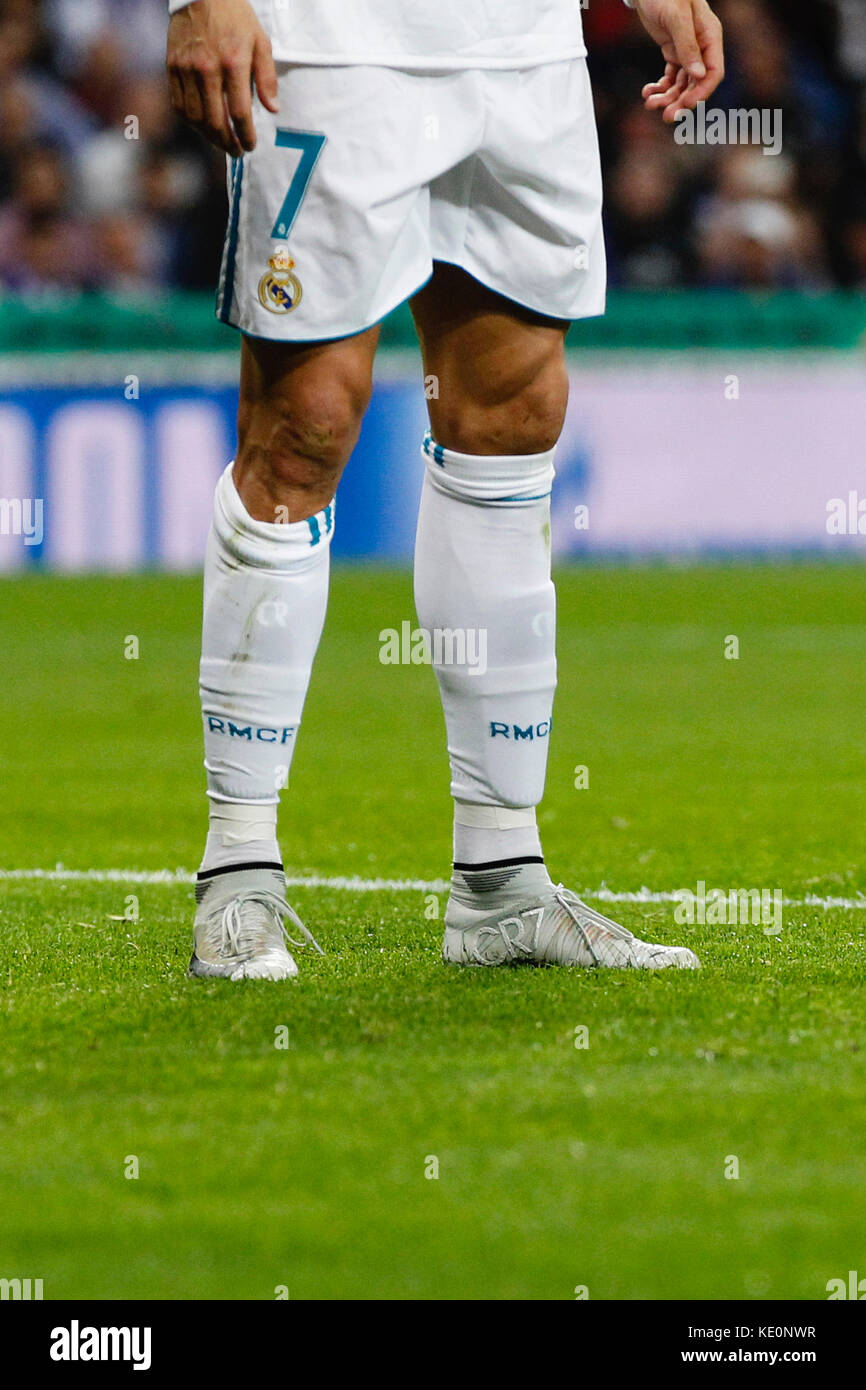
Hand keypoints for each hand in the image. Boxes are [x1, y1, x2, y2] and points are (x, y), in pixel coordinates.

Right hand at [167, 0, 278, 155]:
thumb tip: (273, 109)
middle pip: (215, 121)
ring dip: (209, 137)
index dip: (246, 135)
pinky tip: (203, 127)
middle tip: (237, 152)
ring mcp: (186, 69)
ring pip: (195, 118)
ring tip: (222, 143)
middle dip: (228, 143)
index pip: (240, 113)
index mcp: (233, 63)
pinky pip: (179, 105)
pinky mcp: (171, 67)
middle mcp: (207, 69)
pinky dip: (191, 122)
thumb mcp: (260, 41)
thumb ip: (267, 77)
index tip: (251, 146)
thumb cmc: (235, 17)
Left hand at [633, 0, 724, 123]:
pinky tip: (647, 92)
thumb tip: (698, 75)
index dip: (701, 92)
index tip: (685, 105)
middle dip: (681, 102)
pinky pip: (670, 77)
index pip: (713, 72)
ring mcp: (687, 51)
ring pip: (681, 84)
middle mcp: (702, 47)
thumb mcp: (677, 17)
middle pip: (696, 84)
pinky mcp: (673, 51)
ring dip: (667, 98)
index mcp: (710, 36)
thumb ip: (687, 45)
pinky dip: (660, 87)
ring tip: (650, 104)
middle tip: (666, 117)